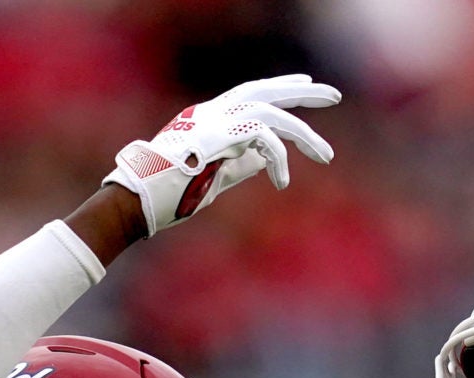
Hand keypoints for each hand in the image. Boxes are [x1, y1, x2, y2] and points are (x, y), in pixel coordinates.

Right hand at [106, 75, 338, 237]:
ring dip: (303, 134)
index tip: (304, 82)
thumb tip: (264, 161)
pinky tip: (283, 183)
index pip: (252, 93)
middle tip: (334, 94)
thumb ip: (239, 165)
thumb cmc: (170, 194)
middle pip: (265, 90)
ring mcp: (215, 122)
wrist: (140, 199)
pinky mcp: (220, 135)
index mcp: (210, 118)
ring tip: (327, 156)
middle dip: (302, 91)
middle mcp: (213, 113)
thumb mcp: (213, 177)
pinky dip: (279, 160)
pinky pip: (263, 139)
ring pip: (271, 114)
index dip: (279, 87)